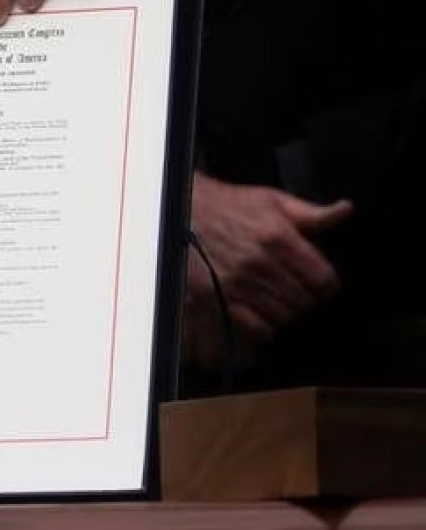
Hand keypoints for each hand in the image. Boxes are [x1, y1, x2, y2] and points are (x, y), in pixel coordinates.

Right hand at [183, 172, 352, 369]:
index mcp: (280, 238)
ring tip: (279, 303)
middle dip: (307, 300)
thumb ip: (312, 213)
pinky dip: (265, 327)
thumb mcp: (272, 200)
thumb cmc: (229, 206)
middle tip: (298, 293)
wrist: (183, 211)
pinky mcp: (219, 299)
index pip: (323, 280)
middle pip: (304, 302)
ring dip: (286, 313)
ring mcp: (239, 284)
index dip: (327, 286)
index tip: (320, 285)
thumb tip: (346, 210)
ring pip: (283, 317)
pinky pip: (257, 328)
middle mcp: (261, 263)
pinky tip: (261, 314)